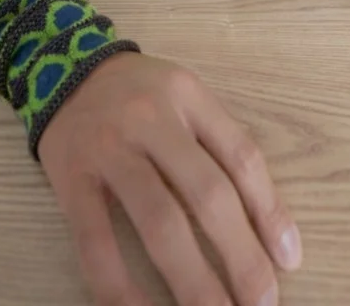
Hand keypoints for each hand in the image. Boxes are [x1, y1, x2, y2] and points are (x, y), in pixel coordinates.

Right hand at [38, 51, 301, 305]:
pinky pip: (96, 242)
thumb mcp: (183, 95)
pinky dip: (120, 287)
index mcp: (188, 96)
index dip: (269, 211)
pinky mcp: (70, 179)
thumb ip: (218, 142)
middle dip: (240, 256)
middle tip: (262, 304)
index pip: (240, 156)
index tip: (289, 260)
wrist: (60, 68)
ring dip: (193, 279)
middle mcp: (151, 119)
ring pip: (158, 221)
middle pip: (207, 192)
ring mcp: (108, 149)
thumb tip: (264, 223)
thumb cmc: (138, 93)